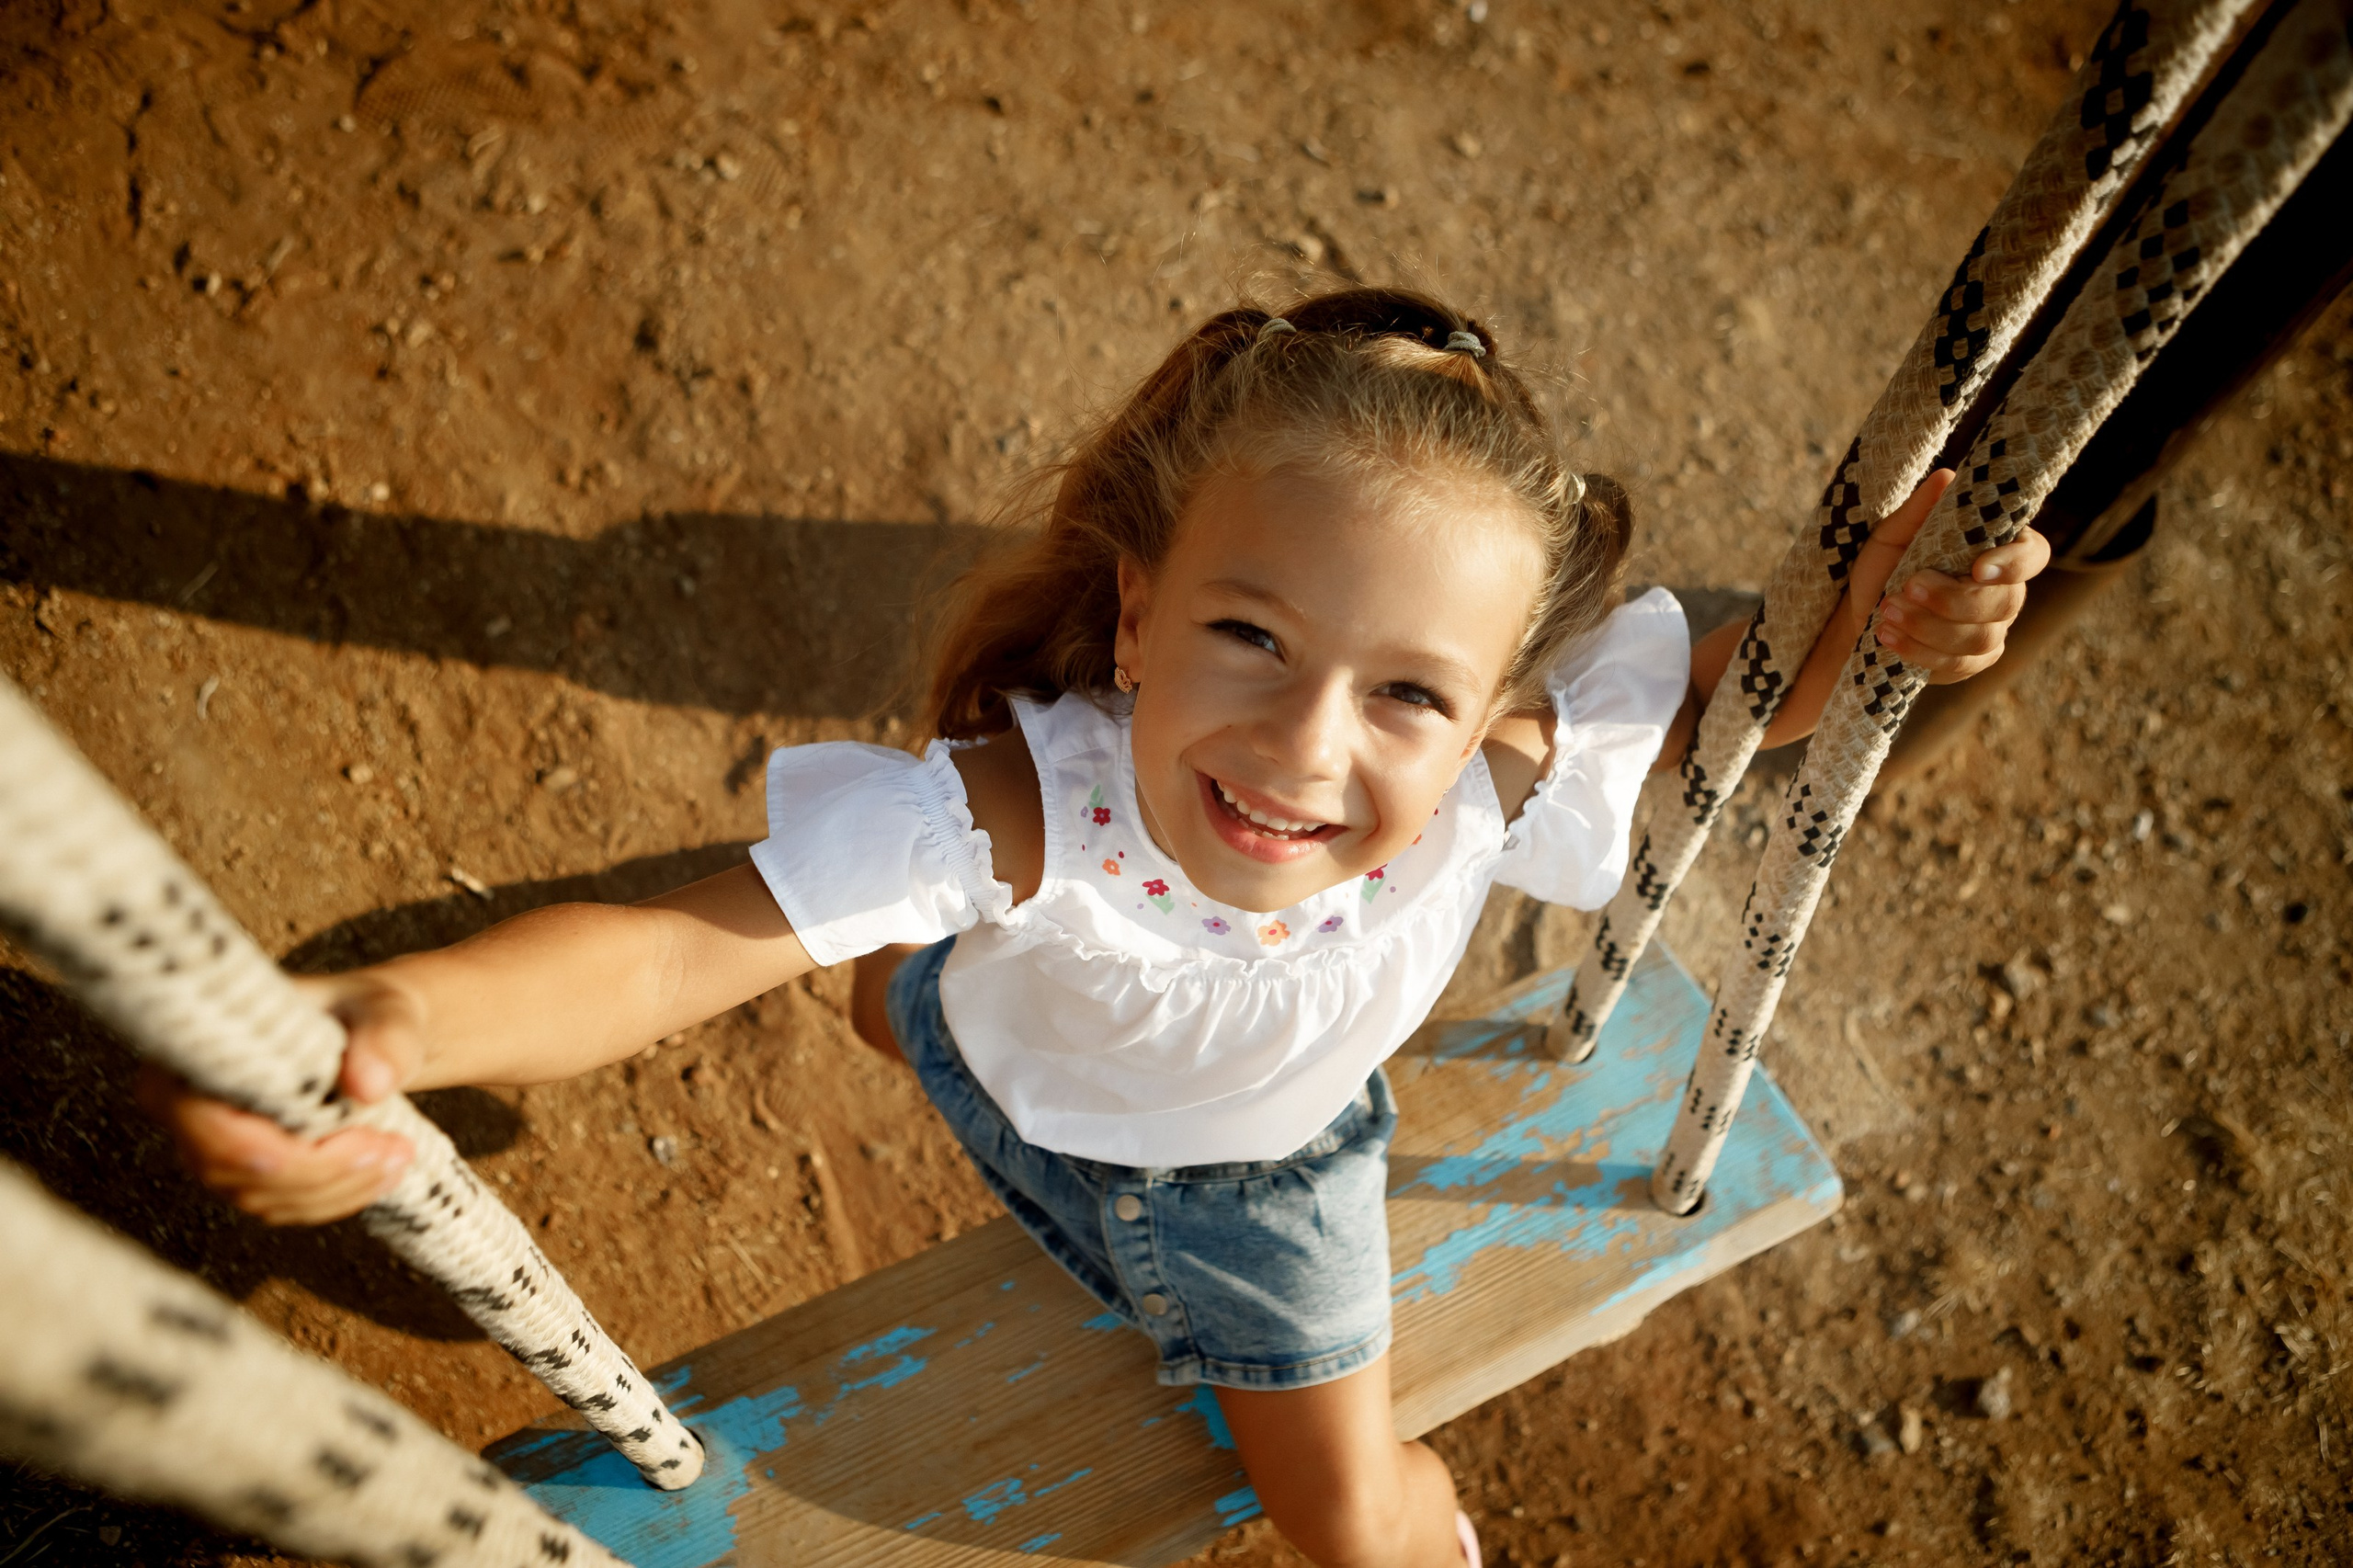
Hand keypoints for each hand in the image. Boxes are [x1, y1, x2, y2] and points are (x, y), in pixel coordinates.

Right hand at [137, 971, 427, 1224]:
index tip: (372, 1141)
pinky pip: (278, 1204)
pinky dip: (334, 1198)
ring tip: (398, 1158)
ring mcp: (207, 1141)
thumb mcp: (385, 1013)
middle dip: (325, 1175)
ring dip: (337, 1190)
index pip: (219, 1130)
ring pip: (261, 1196)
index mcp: (202, 1051)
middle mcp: (185, 1101)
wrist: (371, 1031)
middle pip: (239, 1171)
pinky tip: (378, 1174)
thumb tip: (370, 1085)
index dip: (292, 1154)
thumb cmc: (367, 1012)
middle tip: (396, 1153)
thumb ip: (384, 1039)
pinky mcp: (236, 1168)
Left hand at [1846, 469, 2051, 684]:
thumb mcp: (1893, 534)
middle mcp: (2005, 590)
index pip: (2033, 554)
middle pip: (2005, 602)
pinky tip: (1888, 636)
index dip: (2014, 564)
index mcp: (1997, 550)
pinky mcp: (1972, 662)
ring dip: (1930, 626)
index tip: (1977, 568)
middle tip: (1907, 587)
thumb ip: (1920, 510)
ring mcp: (1992, 629)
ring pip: (1982, 637)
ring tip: (1887, 611)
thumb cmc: (1885, 565)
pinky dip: (1920, 651)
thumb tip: (1947, 477)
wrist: (1859, 613)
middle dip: (1952, 599)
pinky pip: (1959, 664)